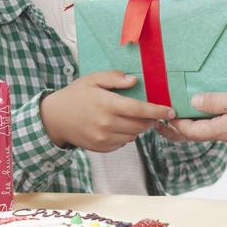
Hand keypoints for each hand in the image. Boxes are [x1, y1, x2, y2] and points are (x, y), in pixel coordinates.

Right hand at [40, 72, 174, 152]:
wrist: (54, 118)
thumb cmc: (75, 95)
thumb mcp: (92, 79)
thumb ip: (114, 78)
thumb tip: (134, 81)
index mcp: (107, 104)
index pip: (140, 109)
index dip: (158, 111)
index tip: (171, 111)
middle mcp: (107, 123)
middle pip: (140, 125)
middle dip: (150, 119)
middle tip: (151, 112)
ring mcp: (104, 138)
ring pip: (134, 136)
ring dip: (139, 128)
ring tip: (133, 118)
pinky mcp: (101, 147)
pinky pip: (123, 143)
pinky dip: (126, 136)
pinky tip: (119, 126)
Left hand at [163, 86, 226, 149]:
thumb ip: (215, 101)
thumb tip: (192, 103)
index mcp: (223, 131)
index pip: (191, 132)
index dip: (175, 125)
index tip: (163, 118)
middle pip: (201, 136)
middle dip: (183, 130)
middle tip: (167, 125)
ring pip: (218, 133)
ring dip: (203, 126)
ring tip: (195, 115)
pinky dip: (222, 125)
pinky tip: (225, 116)